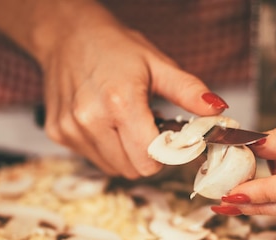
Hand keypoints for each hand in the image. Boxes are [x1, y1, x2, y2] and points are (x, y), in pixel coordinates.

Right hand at [36, 1, 227, 177]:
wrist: (66, 34)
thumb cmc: (115, 47)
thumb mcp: (157, 63)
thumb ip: (188, 91)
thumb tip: (218, 111)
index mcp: (120, 102)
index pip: (149, 159)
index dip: (166, 154)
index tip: (170, 140)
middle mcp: (91, 119)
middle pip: (132, 169)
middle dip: (147, 157)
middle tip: (149, 130)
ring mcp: (71, 129)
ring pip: (113, 168)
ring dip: (126, 154)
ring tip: (126, 123)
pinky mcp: (57, 133)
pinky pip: (93, 158)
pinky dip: (105, 148)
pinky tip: (105, 122)